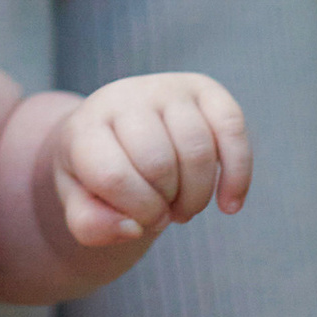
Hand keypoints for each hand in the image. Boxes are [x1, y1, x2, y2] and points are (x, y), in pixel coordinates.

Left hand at [52, 73, 249, 250]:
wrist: (114, 132)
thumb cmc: (96, 174)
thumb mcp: (78, 202)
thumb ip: (89, 224)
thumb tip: (132, 228)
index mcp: (85, 127)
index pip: (113, 176)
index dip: (137, 212)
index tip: (140, 223)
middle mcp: (124, 97)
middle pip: (159, 165)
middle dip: (167, 206)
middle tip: (164, 215)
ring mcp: (166, 88)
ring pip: (197, 151)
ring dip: (197, 197)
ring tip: (183, 208)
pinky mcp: (204, 88)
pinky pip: (232, 129)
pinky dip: (238, 174)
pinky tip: (229, 205)